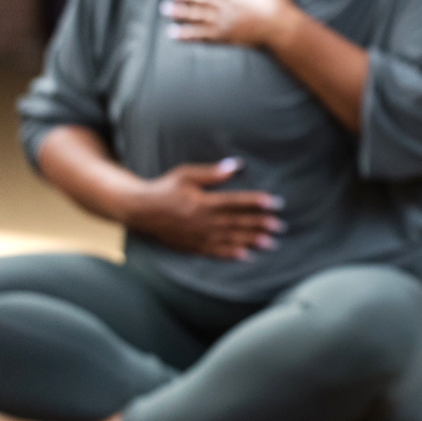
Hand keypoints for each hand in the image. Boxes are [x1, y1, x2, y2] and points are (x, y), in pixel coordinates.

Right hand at [121, 158, 284, 259]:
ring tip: (271, 244)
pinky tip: (246, 257)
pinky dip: (230, 255)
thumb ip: (212, 173)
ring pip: (229, 239)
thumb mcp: (186, 175)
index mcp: (202, 202)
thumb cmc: (165, 188)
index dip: (256, 202)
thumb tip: (236, 165)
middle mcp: (202, 221)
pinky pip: (214, 252)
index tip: (275, 203)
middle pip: (236, 223)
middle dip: (260, 225)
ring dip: (251, 241)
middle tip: (281, 226)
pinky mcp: (191, 246)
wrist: (139, 210)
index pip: (236, 202)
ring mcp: (197, 236)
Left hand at [161, 0, 299, 47]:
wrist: (283, 32)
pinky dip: (187, 34)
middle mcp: (230, 8)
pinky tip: (172, 33)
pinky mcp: (224, 37)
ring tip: (165, 9)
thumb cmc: (280, 7)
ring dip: (181, 13)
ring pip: (199, 17)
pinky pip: (202, 35)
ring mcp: (225, 23)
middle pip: (204, 1)